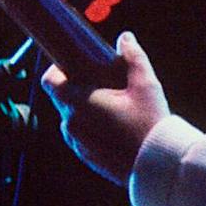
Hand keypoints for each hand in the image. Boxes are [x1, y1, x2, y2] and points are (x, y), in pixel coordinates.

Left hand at [41, 31, 169, 184]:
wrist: (155, 167)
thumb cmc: (150, 125)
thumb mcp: (145, 85)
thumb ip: (133, 57)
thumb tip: (125, 38)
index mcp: (79, 104)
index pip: (50, 81)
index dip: (56, 69)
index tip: (72, 64)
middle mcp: (71, 124)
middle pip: (62, 98)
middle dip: (77, 86)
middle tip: (101, 81)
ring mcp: (76, 143)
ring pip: (71, 117)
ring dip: (84, 107)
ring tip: (110, 104)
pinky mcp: (85, 156)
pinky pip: (80, 134)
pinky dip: (90, 126)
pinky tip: (113, 124)